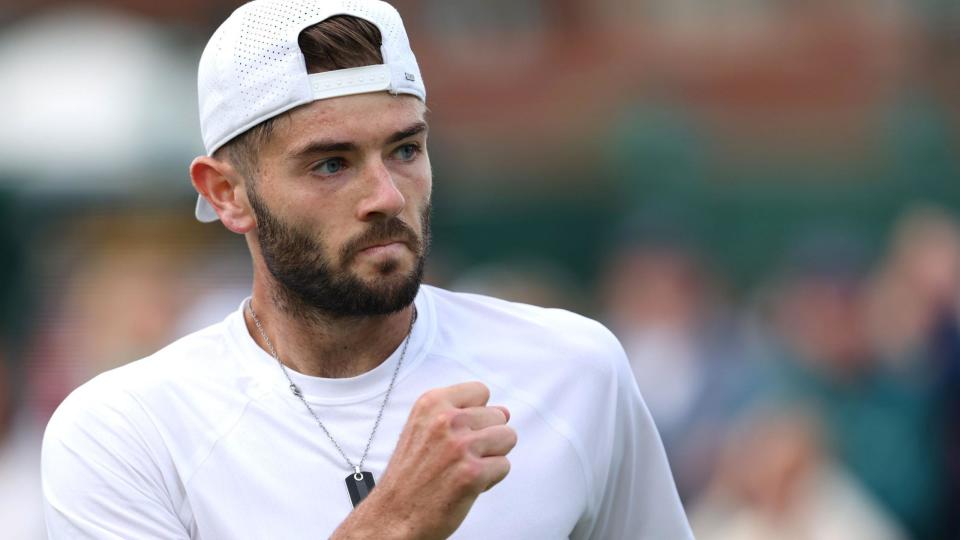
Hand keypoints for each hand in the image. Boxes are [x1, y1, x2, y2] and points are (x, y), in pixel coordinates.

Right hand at [331, 381, 516, 539]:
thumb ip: (461, 415)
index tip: (461, 431)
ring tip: (466, 468)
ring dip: (492, 456)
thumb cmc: (409, 476)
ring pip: (507, 438)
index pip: (481, 391)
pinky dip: (490, 479)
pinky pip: (504, 466)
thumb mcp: (424, 429)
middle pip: (498, 416)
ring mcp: (460, 446)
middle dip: (486, 437)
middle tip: (459, 457)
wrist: (393, 515)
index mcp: (432, 403)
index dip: (477, 413)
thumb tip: (504, 411)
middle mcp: (446, 420)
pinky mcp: (472, 473)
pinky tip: (467, 484)